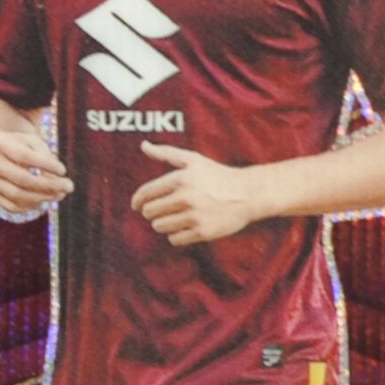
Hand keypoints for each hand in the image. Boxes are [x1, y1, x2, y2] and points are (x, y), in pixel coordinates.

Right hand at [0, 123, 71, 216]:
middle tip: (68, 187)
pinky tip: (42, 200)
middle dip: (48, 185)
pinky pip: (11, 205)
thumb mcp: (29, 141)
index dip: (45, 164)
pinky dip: (29, 206)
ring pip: (17, 195)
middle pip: (22, 179)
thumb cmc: (16, 144)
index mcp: (3, 146)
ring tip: (60, 194)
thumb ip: (44, 154)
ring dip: (42, 197)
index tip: (63, 170)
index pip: (24, 157)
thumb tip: (57, 177)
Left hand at [131, 142, 257, 245]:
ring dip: (162, 224)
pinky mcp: (202, 232)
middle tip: (160, 210)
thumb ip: (166, 153)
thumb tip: (143, 145)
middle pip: (150, 212)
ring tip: (173, 217)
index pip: (146, 193)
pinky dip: (175, 235)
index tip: (136, 205)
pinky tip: (184, 227)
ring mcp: (193, 216)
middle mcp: (185, 197)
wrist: (247, 193)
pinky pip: (174, 239)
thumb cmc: (217, 175)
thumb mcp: (193, 159)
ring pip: (160, 226)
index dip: (137, 200)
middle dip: (151, 212)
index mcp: (180, 178)